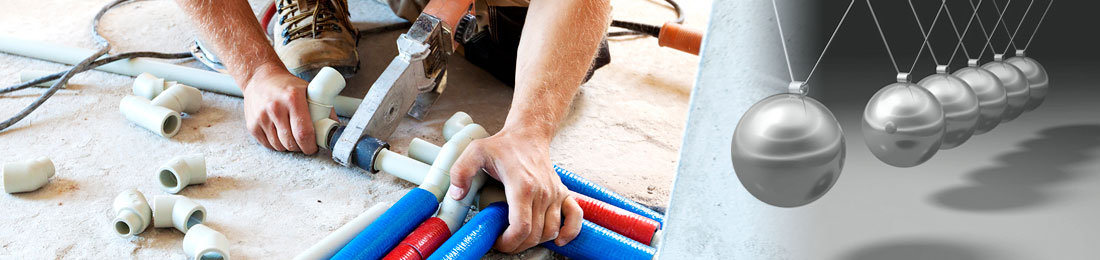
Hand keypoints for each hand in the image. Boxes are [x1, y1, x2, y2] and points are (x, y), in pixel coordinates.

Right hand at [241, 63, 318, 153]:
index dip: (311, 145)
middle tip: (304, 143)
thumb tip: (334, 129)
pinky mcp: (252, 125)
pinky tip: (280, 134)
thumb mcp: (308, 91)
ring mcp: (261, 117)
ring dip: (288, 146)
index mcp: (293, 98)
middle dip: (301, 148)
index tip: (314, 147)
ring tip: (292, 136)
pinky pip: (267, 145)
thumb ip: (323, 109)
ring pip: (279, 146)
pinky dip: (276, 144)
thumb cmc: (288, 86)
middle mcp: (275, 107)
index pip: (303, 132)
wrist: (260, 78)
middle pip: (291, 142)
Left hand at [449, 127, 582, 252]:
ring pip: (551, 230)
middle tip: (503, 243)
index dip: (508, 242)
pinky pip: (575, 217)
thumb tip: (456, 195)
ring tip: (519, 238)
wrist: (528, 134)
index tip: (497, 242)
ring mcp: (555, 193)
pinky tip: (558, 239)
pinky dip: (569, 232)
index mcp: (522, 185)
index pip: (521, 226)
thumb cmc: (503, 145)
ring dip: (536, 241)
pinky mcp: (563, 193)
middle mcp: (543, 192)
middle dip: (517, 245)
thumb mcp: (475, 152)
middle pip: (535, 234)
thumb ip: (461, 172)